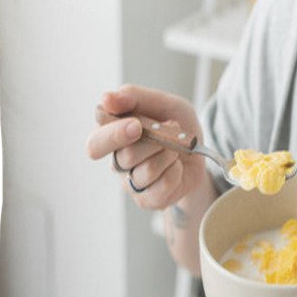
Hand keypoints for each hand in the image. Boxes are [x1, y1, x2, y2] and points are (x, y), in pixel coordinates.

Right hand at [86, 83, 206, 209]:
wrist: (200, 150)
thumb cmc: (176, 126)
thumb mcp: (162, 103)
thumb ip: (133, 97)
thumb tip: (106, 98)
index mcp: (112, 137)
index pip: (96, 144)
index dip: (113, 135)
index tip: (136, 125)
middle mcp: (117, 162)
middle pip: (125, 157)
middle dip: (153, 142)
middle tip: (168, 130)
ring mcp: (132, 183)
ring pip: (146, 172)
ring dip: (168, 154)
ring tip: (175, 147)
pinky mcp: (149, 199)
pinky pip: (163, 186)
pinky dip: (176, 171)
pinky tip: (177, 165)